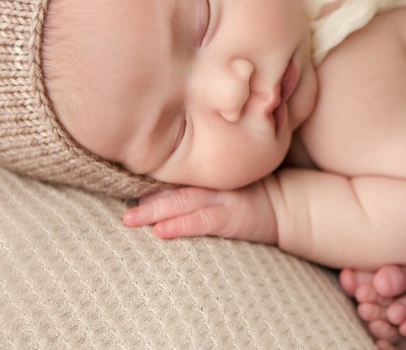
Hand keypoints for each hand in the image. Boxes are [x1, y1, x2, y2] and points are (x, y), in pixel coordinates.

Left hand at [123, 180, 277, 244]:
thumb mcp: (225, 180)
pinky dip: (180, 225)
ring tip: (131, 219)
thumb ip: (197, 180)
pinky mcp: (232, 218)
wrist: (286, 205)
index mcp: (208, 174)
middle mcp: (213, 182)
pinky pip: (202, 221)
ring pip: (182, 202)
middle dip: (145, 200)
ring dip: (154, 211)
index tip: (119, 186)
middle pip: (173, 189)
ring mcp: (223, 198)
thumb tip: (157, 188)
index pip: (173, 175)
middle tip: (121, 212)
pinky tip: (161, 232)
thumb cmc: (253, 192)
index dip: (147, 181)